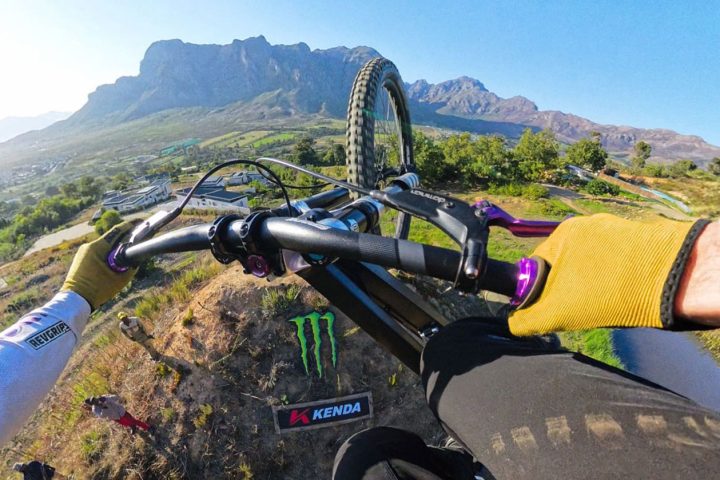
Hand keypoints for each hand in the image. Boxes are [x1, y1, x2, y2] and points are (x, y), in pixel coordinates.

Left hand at [61, 221, 137, 309]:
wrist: (75, 301)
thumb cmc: (98, 289)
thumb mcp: (120, 278)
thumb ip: (131, 266)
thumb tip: (137, 258)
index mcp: (97, 247)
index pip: (117, 231)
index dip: (130, 225)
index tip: (141, 222)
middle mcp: (89, 246)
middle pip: (111, 239)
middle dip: (125, 239)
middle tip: (139, 240)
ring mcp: (83, 253)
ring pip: (105, 247)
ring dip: (117, 249)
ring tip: (129, 254)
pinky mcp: (82, 259)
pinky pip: (99, 253)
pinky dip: (109, 255)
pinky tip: (116, 263)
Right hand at [508, 214, 709, 335]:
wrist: (676, 277)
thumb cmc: (611, 291)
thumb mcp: (560, 312)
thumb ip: (528, 319)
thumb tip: (512, 324)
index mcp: (562, 235)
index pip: (537, 266)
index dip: (540, 291)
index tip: (555, 308)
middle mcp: (586, 225)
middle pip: (565, 263)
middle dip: (569, 288)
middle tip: (583, 307)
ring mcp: (615, 228)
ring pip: (591, 263)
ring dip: (593, 283)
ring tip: (609, 301)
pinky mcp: (639, 237)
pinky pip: (616, 260)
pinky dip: (617, 276)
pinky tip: (626, 291)